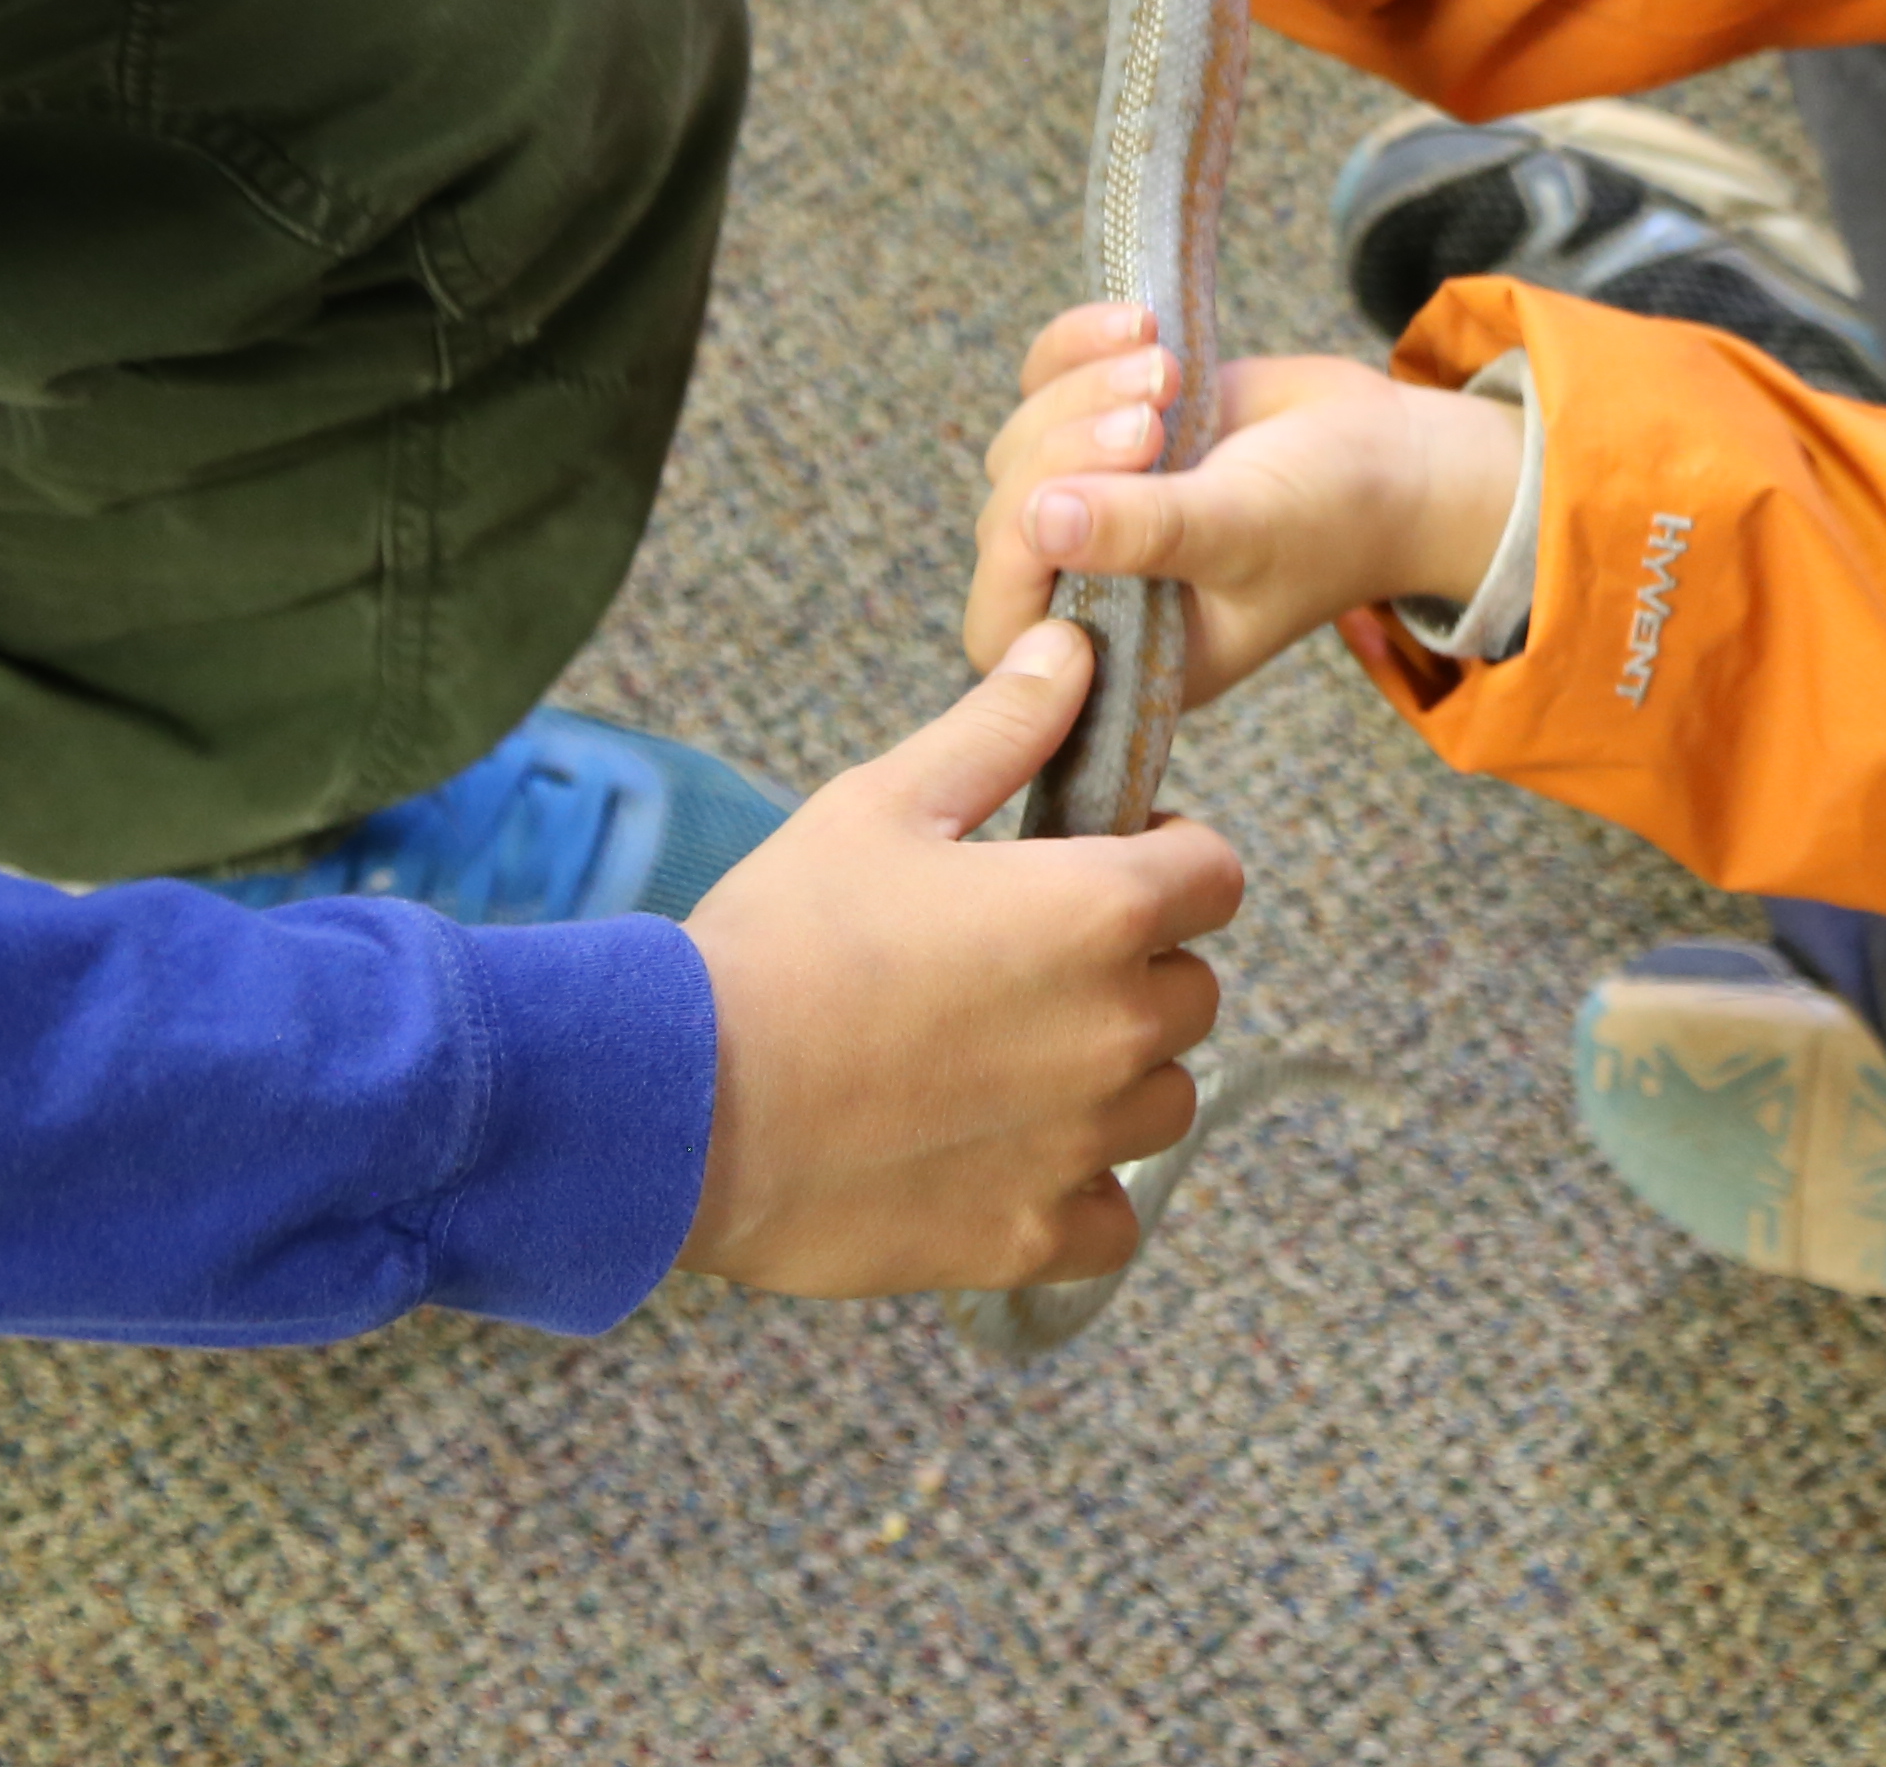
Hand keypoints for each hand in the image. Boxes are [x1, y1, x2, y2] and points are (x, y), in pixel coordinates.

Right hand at [677, 622, 1249, 1295]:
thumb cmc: (777, 940)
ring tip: (1007, 1061)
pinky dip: (1076, 1194)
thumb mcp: (883, 804)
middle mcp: (1118, 1029)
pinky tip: (1002, 1157)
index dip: (1165, 857)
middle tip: (1028, 965)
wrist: (670, 1103)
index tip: (1097, 862)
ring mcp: (1081, 1142)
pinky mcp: (1029, 1236)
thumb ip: (1000, 727)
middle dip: (1134, 968)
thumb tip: (1072, 649)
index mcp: (1101, 909)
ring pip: (1163, 1101)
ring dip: (1113, 1080)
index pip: (1215, 873)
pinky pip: (1112, 1220)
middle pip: (1192, 990)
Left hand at [970, 309, 1523, 703]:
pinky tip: (1141, 321)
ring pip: (1022, 442)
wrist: (1393, 456)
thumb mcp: (1246, 529)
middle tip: (1151, 420)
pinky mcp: (1101, 427)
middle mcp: (1092, 582)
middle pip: (1010, 519)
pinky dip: (1078, 343)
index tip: (1073, 498)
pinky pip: (1046, 378)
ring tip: (1168, 370)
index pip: (1011, 626)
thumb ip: (1146, 531)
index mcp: (1122, 647)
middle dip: (1069, 454)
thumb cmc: (1336, 515)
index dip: (1015, 561)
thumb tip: (1043, 520)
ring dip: (1083, 390)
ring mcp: (1094, 502)